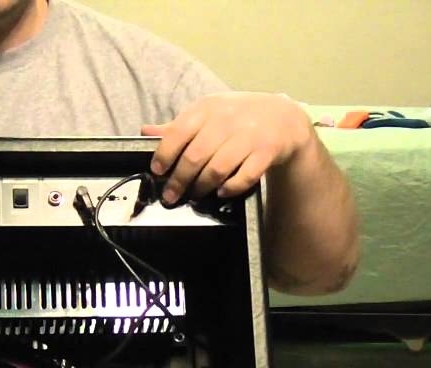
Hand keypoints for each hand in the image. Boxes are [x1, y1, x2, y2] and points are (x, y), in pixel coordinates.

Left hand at [142, 92, 312, 205]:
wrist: (284, 117)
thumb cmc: (238, 117)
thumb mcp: (208, 114)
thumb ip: (178, 126)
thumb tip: (145, 131)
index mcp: (207, 108)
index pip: (178, 132)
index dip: (164, 155)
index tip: (157, 171)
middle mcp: (227, 119)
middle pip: (195, 156)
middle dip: (179, 180)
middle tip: (171, 195)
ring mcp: (248, 135)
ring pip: (217, 169)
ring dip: (202, 187)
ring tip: (195, 195)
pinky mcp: (267, 151)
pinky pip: (244, 176)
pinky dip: (230, 188)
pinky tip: (222, 192)